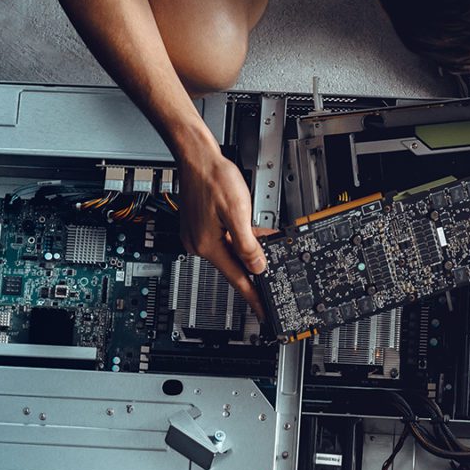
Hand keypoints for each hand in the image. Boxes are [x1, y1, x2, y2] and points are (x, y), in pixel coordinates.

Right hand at [176, 138, 270, 316]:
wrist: (196, 156)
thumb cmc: (213, 177)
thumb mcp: (238, 212)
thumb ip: (249, 243)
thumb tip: (258, 266)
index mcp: (208, 245)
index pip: (237, 279)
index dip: (254, 297)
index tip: (264, 312)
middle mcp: (200, 244)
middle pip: (234, 266)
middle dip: (255, 272)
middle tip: (273, 284)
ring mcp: (198, 235)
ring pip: (231, 251)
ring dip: (250, 252)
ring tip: (269, 252)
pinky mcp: (200, 226)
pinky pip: (225, 240)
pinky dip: (240, 239)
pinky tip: (254, 234)